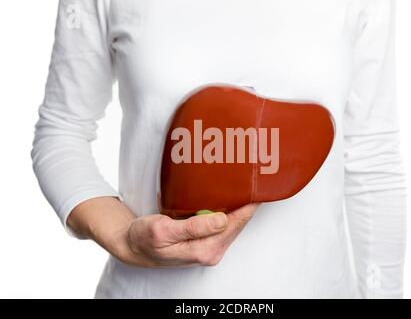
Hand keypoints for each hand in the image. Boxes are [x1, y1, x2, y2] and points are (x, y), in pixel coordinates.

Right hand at [67, 197, 257, 267]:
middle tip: (253, 177)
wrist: (132, 245)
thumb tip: (222, 219)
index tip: (259, 187)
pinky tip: (227, 195)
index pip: (236, 224)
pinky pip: (221, 221)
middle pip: (238, 222)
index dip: (249, 204)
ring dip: (237, 203)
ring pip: (231, 221)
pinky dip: (227, 207)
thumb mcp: (164, 231)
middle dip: (246, 201)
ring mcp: (209, 245)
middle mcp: (211, 250)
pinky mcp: (204, 239)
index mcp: (205, 250)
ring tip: (243, 183)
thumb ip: (194, 227)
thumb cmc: (144, 239)